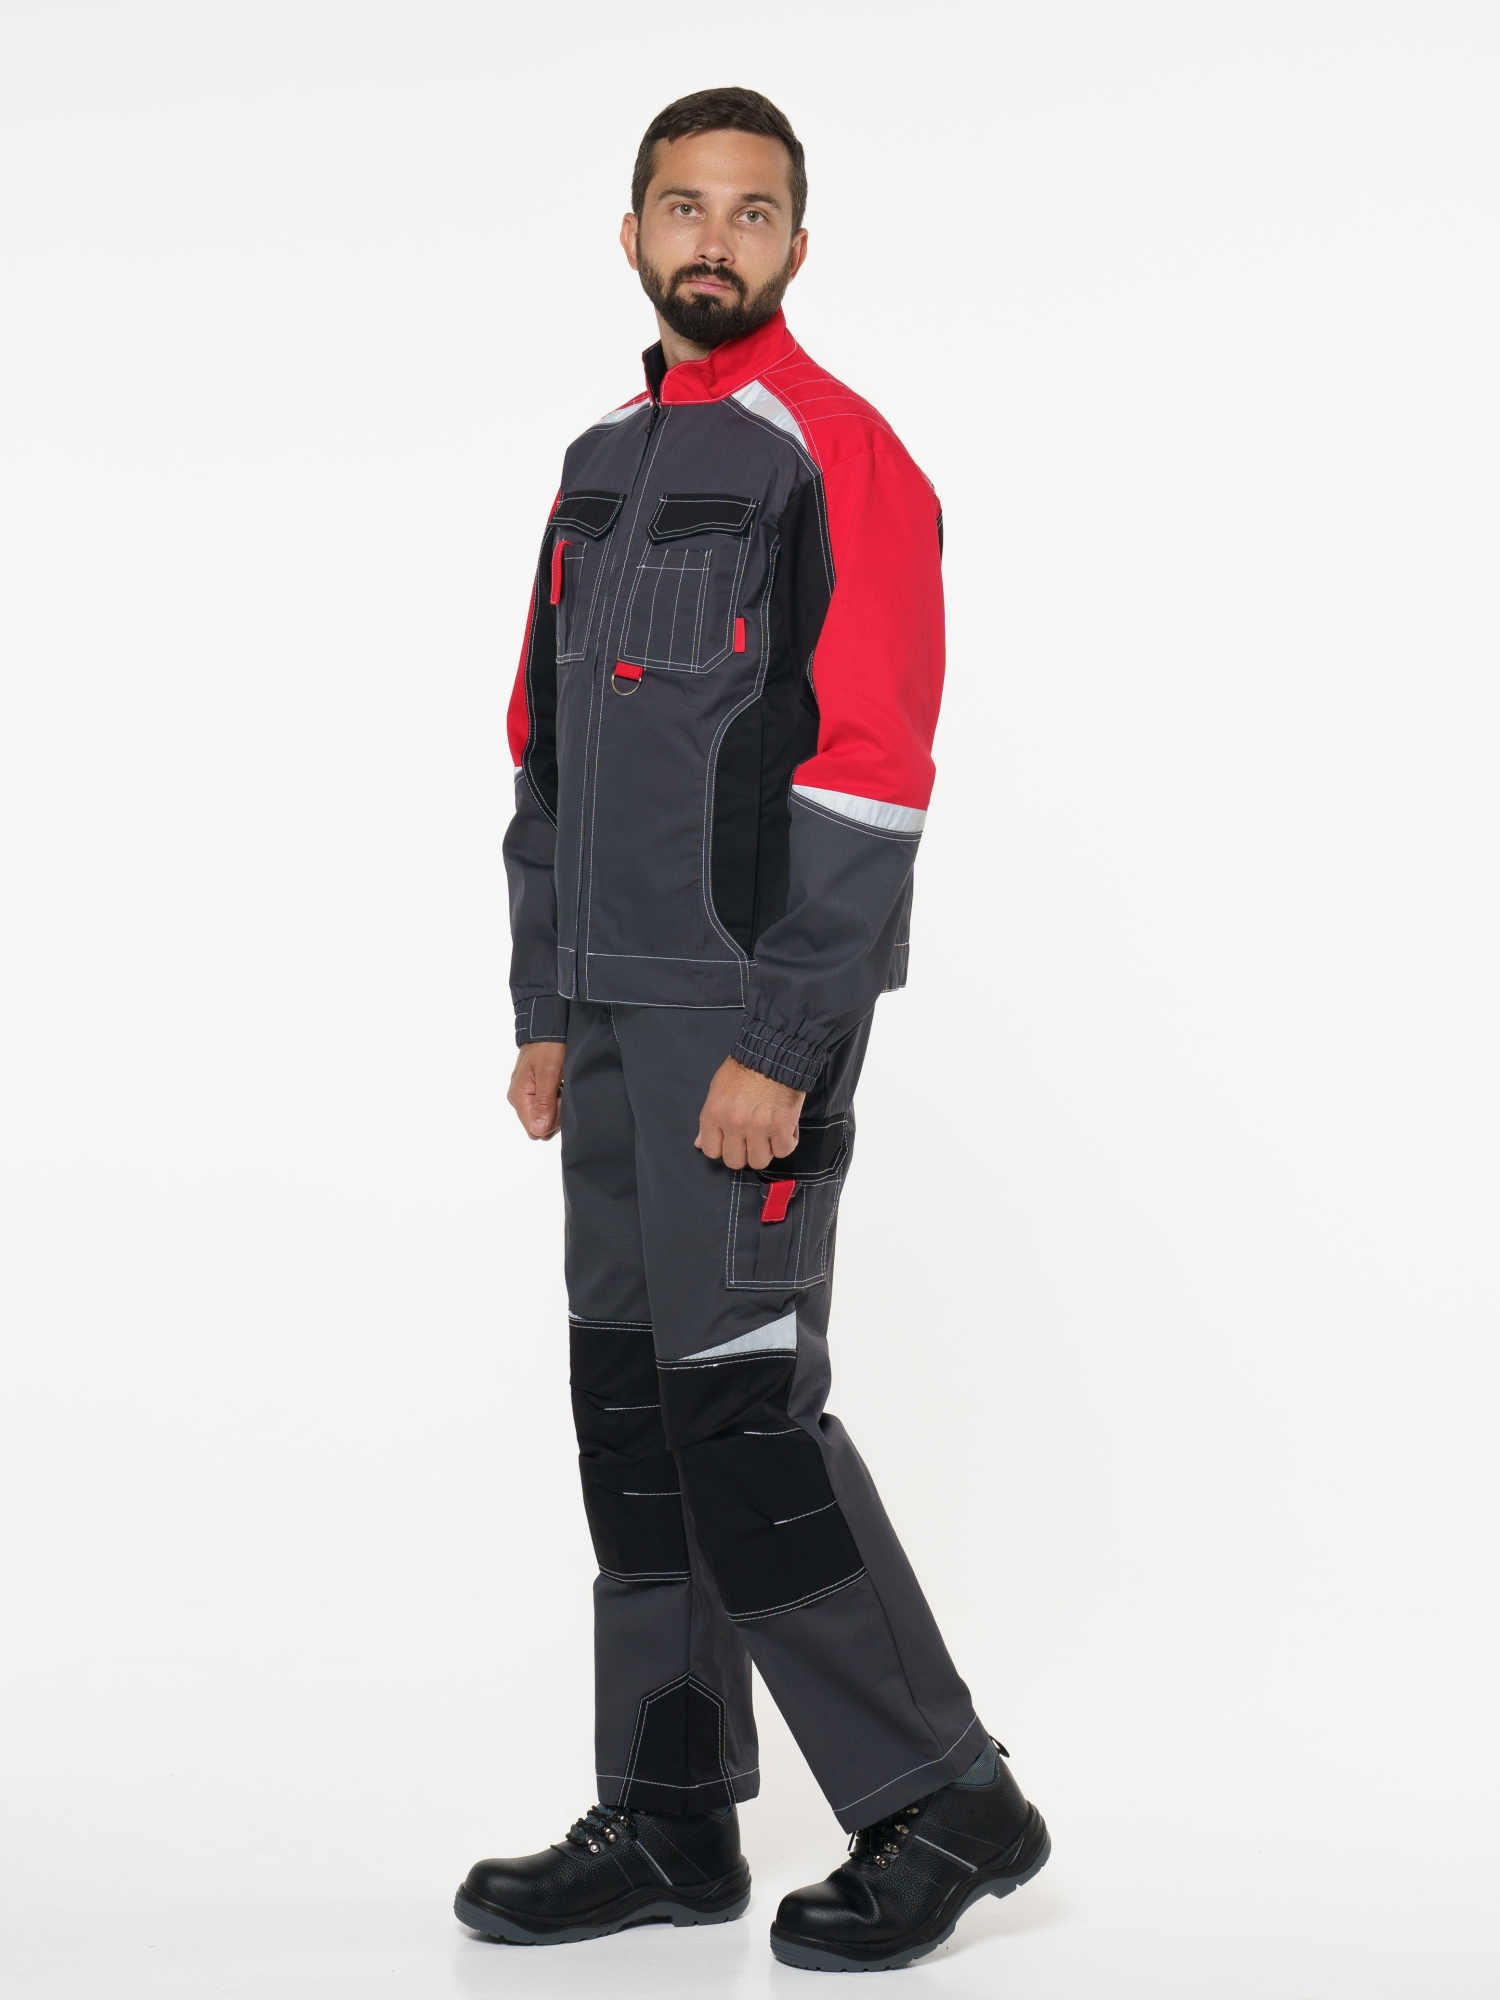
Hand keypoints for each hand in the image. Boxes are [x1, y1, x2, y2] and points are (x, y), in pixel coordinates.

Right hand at [508, 1041, 564, 1139]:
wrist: (547, 1028)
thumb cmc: (549, 1048)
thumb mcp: (549, 1074)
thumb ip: (543, 1103)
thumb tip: (538, 1130)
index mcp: (518, 1096)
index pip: (534, 1130)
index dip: (551, 1122)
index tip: (560, 1101)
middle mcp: (517, 1098)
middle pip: (538, 1125)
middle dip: (555, 1116)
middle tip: (562, 1093)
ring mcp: (524, 1094)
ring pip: (542, 1117)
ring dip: (556, 1108)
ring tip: (561, 1088)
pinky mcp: (531, 1090)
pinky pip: (543, 1107)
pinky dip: (555, 1101)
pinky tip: (559, 1087)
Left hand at [695, 1056, 804, 1171]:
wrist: (774, 1054)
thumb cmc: (744, 1069)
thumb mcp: (717, 1089)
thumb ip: (707, 1118)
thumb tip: (699, 1143)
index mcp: (716, 1114)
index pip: (711, 1151)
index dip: (722, 1147)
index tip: (732, 1140)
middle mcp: (735, 1124)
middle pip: (735, 1161)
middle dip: (743, 1153)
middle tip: (752, 1140)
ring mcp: (759, 1127)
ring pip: (759, 1161)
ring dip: (765, 1151)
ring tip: (769, 1135)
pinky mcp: (782, 1126)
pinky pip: (783, 1151)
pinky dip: (786, 1142)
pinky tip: (786, 1130)